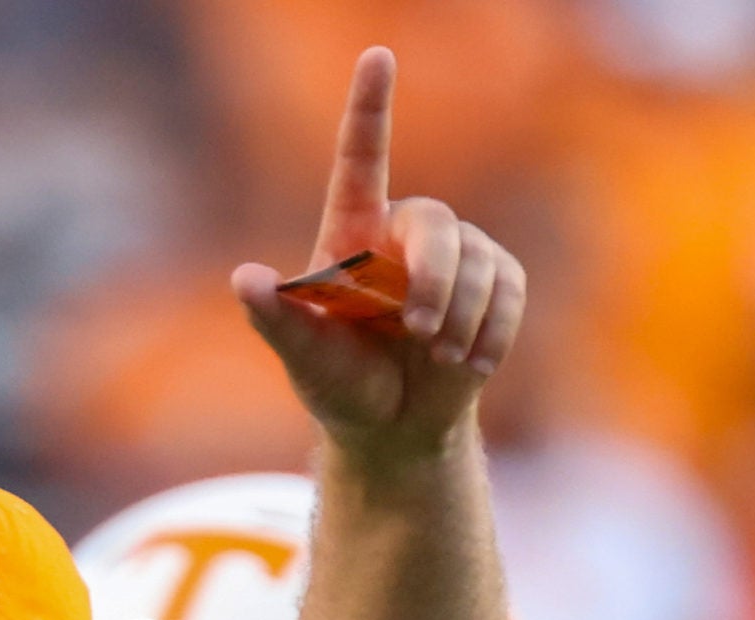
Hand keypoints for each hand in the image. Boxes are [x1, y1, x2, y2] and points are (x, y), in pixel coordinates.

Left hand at [232, 48, 525, 461]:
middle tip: (420, 333)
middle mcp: (404, 234)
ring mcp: (458, 255)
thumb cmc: (339, 386)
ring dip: (462, 318)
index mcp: (352, 235)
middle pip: (437, 225)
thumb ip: (277, 319)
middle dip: (436, 279)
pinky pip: (510, 291)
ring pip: (480, 262)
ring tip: (439, 358)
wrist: (394, 428)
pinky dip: (492, 334)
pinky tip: (468, 364)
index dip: (369, 107)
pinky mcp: (497, 283)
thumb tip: (244, 279)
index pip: (361, 159)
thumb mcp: (304, 358)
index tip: (377, 55)